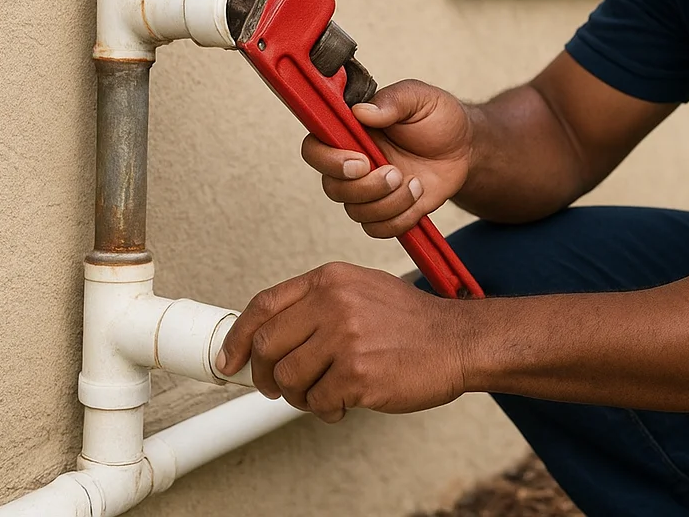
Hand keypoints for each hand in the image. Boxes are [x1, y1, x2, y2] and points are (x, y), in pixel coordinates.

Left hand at [216, 262, 467, 421]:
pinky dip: (326, 409)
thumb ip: (317, 304)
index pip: (263, 306)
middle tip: (278, 387)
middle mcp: (334, 303)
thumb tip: (269, 334)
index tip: (231, 360)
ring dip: (301, 395)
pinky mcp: (357, 374)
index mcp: (330, 279)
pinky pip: (317, 402)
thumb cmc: (412, 321)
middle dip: (267, 375)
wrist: (457, 340)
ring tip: (325, 392)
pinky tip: (346, 401)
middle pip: (268, 346)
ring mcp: (345, 338)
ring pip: (289, 378)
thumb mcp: (361, 290)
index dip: (239, 338)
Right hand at [304, 79, 474, 238]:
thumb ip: (392, 100)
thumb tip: (361, 111)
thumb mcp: (420, 98)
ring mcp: (367, 189)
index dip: (329, 161)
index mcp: (351, 131)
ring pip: (355, 212)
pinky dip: (400, 218)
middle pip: (332, 187)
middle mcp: (352, 162)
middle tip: (396, 172)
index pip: (314, 148)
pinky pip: (377, 228)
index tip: (362, 161)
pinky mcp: (385, 210)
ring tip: (415, 183)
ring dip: (389, 202)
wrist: (464, 149)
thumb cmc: (438, 118)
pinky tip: (418, 197)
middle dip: (366, 187)